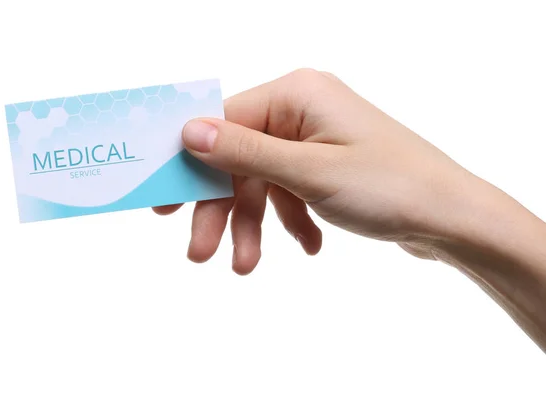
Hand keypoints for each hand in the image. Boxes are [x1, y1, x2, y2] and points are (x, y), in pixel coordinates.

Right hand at [153, 68, 475, 273]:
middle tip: (200, 253)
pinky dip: (289, 220)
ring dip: (252, 223)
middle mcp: (302, 110)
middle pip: (238, 157)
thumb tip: (189, 130)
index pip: (222, 122)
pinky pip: (289, 190)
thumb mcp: (309, 173)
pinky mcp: (326, 165)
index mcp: (296, 94)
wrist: (453, 219)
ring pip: (262, 180)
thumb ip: (245, 152)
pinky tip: (307, 245)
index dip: (189, 164)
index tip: (162, 204)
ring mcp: (315, 139)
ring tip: (247, 266)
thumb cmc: (392, 187)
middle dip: (221, 208)